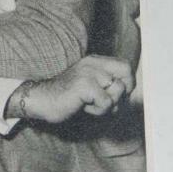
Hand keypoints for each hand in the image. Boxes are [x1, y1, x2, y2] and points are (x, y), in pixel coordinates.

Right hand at [8, 55, 134, 123]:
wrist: (43, 100)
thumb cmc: (69, 98)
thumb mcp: (91, 86)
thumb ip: (108, 84)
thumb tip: (129, 91)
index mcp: (95, 61)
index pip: (125, 65)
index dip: (127, 83)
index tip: (113, 95)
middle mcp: (93, 63)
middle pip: (127, 73)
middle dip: (122, 92)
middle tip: (105, 101)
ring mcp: (88, 72)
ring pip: (118, 91)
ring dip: (107, 105)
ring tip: (89, 103)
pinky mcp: (84, 84)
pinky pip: (106, 102)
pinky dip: (98, 110)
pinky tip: (83, 106)